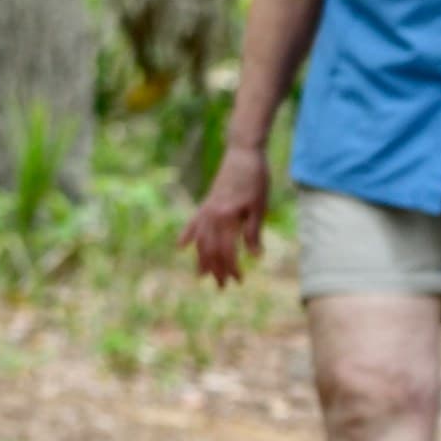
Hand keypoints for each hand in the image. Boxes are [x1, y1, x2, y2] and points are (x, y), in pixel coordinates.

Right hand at [180, 141, 268, 286]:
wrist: (243, 153)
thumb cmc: (256, 179)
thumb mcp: (259, 207)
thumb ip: (253, 232)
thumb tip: (254, 257)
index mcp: (226, 218)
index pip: (226, 252)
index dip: (232, 268)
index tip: (239, 280)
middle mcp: (212, 216)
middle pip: (210, 250)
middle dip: (216, 270)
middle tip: (222, 286)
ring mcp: (206, 209)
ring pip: (200, 240)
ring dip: (201, 259)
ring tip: (201, 275)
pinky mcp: (206, 203)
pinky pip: (193, 223)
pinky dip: (187, 235)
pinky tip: (180, 246)